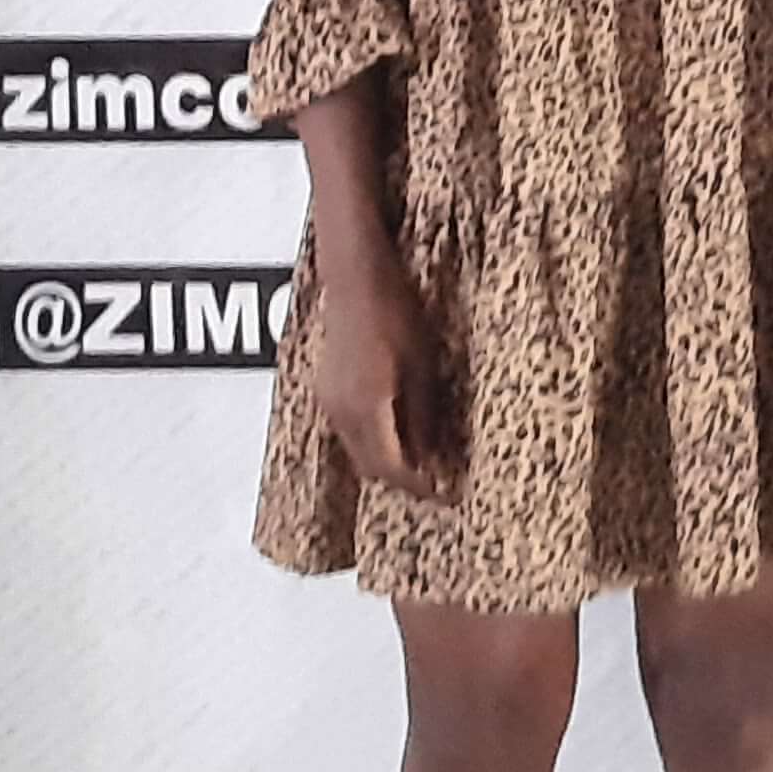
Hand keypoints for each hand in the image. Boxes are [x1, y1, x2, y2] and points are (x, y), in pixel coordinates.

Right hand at [308, 234, 459, 501]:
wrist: (355, 277)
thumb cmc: (394, 313)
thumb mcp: (423, 367)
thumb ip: (423, 416)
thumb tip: (431, 455)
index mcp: (367, 408)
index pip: (392, 468)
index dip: (420, 487)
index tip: (446, 494)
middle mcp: (342, 411)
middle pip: (371, 467)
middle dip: (403, 480)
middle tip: (437, 482)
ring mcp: (329, 400)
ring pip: (358, 450)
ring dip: (387, 461)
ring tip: (422, 458)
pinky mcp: (327, 388)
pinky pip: (349, 430)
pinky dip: (373, 440)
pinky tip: (396, 430)